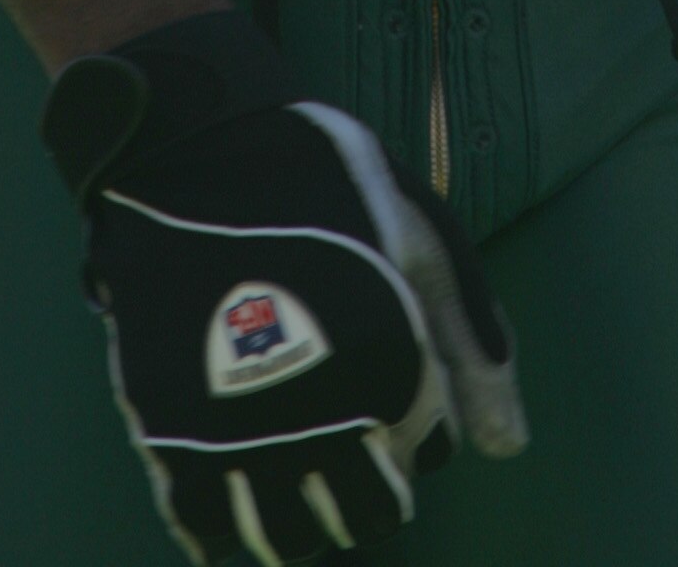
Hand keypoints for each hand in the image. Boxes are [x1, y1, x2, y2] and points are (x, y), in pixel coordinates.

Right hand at [44, 9, 526, 564]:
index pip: (426, 452)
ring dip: (300, 511)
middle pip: (364, 518)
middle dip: (366, 481)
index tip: (382, 361)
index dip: (414, 413)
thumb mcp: (417, 234)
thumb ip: (472, 342)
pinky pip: (204, 531)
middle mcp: (319, 417)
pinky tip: (229, 468)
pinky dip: (223, 519)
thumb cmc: (317, 181)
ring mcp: (237, 434)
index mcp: (389, 364)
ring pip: (287, 542)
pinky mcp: (167, 434)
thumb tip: (511, 448)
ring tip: (289, 447)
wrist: (188, 149)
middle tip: (344, 421)